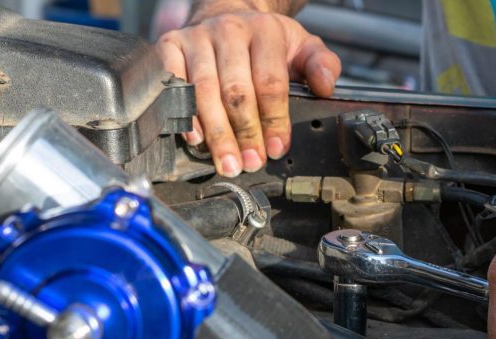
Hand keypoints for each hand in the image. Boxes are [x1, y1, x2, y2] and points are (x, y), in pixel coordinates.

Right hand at [157, 11, 340, 176]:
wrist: (226, 17)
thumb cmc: (265, 43)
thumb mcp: (302, 47)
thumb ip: (321, 65)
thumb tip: (325, 87)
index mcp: (265, 31)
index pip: (270, 82)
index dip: (274, 121)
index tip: (276, 149)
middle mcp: (228, 31)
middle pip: (236, 92)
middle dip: (245, 134)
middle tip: (251, 163)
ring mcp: (196, 39)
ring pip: (204, 93)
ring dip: (217, 135)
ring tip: (228, 163)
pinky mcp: (170, 47)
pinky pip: (174, 86)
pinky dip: (185, 116)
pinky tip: (197, 140)